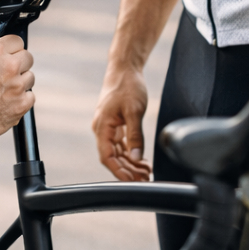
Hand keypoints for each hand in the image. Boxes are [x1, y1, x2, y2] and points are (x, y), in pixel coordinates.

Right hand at [0, 28, 35, 137]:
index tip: (8, 54)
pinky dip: (21, 99)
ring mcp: (18, 86)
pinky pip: (30, 96)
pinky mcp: (22, 104)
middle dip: (19, 63)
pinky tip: (7, 102)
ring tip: (3, 90)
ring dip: (20, 82)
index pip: (17, 40)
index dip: (11, 48)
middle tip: (5, 74)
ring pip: (30, 77)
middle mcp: (10, 66)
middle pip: (27, 57)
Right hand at [92, 66, 150, 180]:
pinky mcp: (116, 124)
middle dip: (128, 170)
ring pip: (118, 152)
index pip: (107, 157)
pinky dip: (131, 153)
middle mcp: (102, 129)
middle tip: (145, 179)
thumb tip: (136, 157)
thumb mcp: (134, 111)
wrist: (125, 68)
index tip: (132, 181)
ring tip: (146, 172)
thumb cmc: (127, 85)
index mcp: (102, 126)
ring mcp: (109, 127)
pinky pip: (121, 144)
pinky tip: (142, 159)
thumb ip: (135, 136)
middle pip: (113, 157)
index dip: (119, 171)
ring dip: (130, 163)